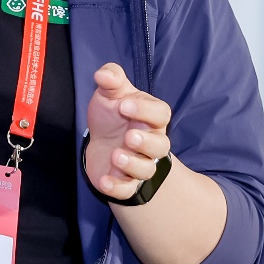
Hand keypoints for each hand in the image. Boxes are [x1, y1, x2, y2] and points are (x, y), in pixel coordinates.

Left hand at [84, 62, 172, 202]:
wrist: (102, 141)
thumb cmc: (113, 114)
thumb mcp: (111, 93)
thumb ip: (110, 78)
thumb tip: (103, 74)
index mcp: (151, 118)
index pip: (160, 114)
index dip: (145, 110)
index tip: (123, 105)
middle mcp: (151, 143)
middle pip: (160, 146)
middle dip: (145, 142)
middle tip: (128, 136)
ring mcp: (139, 164)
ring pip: (146, 170)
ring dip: (132, 164)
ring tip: (116, 155)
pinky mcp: (126, 183)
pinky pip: (127, 190)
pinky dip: (117, 187)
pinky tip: (105, 180)